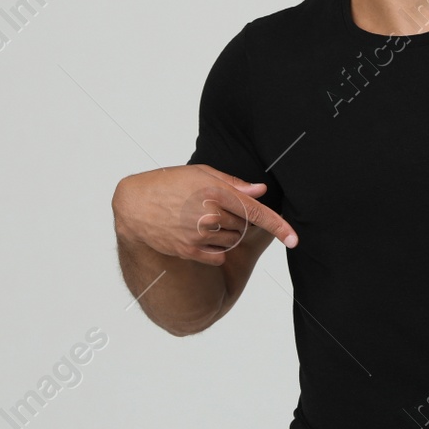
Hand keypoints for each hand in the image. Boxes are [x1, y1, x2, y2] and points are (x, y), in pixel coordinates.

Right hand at [112, 164, 296, 264]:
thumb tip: (260, 191)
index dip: (279, 226)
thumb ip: (233, 184)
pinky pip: (218, 255)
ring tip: (202, 218)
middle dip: (237, 217)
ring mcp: (198, 236)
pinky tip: (199, 234)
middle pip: (244, 225)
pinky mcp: (189, 251)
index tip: (294, 239)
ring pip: (232, 240)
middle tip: (212, 206)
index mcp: (214, 193)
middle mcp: (209, 216)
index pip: (256, 212)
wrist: (134, 205)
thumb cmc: (167, 183)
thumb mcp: (200, 174)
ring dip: (227, 232)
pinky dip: (216, 248)